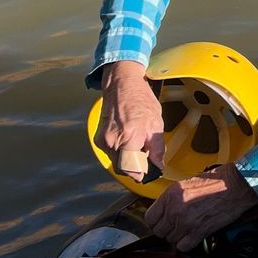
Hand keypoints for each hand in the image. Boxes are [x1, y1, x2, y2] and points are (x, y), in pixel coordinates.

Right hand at [95, 61, 163, 177]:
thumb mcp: (157, 122)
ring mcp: (103, 140)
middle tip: (146, 158)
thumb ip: (158, 148)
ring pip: (116, 162)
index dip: (142, 173)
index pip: (132, 170)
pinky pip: (111, 153)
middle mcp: (113, 141)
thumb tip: (158, 165)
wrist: (121, 84)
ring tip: (137, 144)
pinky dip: (120, 151)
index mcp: (129, 137)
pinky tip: (128, 140)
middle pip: (123, 169)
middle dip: (135, 167)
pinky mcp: (99, 138)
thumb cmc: (140, 99)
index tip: (149, 171)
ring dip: (127, 159)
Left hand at [144, 167, 257, 251]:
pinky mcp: (198, 231)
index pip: (150, 218)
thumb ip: (173, 198)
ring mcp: (186, 222)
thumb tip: (165, 211)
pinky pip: (183, 246)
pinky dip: (187, 244)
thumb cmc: (217, 181)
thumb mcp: (187, 183)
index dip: (155, 222)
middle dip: (167, 230)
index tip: (161, 222)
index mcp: (171, 194)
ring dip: (178, 237)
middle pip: (159, 231)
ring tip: (187, 229)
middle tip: (176, 226)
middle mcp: (175, 209)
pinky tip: (193, 236)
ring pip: (170, 240)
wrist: (236, 185)